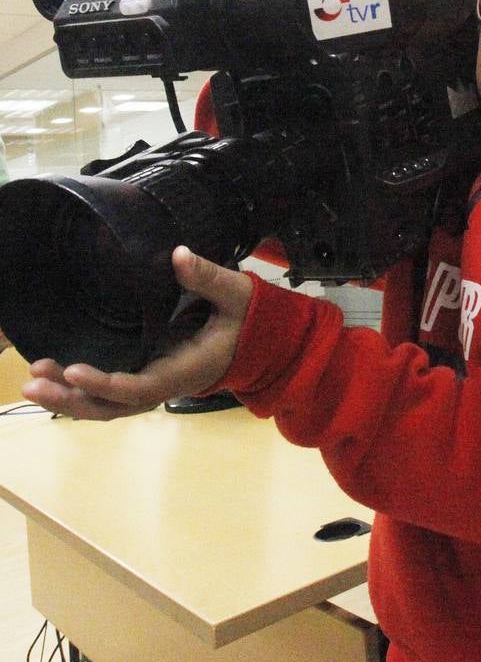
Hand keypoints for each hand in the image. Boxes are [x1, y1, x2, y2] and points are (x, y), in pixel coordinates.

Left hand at [21, 247, 252, 420]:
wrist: (264, 345)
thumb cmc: (251, 319)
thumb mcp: (237, 294)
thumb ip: (209, 278)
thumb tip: (178, 255)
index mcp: (188, 368)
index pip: (143, 386)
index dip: (108, 383)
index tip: (75, 370)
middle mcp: (169, 384)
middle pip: (116, 407)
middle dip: (74, 398)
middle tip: (34, 380)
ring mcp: (158, 382)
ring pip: (110, 406)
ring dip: (71, 397)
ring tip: (34, 378)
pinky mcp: (151, 375)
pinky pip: (114, 394)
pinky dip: (84, 388)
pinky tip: (56, 373)